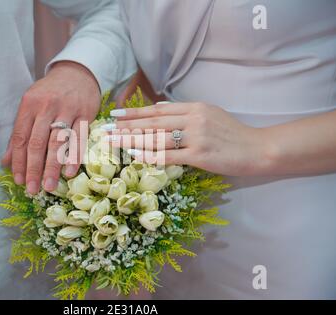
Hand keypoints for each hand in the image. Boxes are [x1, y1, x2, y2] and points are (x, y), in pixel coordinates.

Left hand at [2, 61, 100, 193]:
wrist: (76, 73)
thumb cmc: (50, 93)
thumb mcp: (30, 107)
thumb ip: (19, 133)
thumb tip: (5, 162)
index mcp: (29, 105)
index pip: (20, 138)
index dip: (18, 161)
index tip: (18, 180)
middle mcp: (47, 106)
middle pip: (38, 142)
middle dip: (34, 169)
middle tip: (32, 190)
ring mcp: (67, 109)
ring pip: (58, 143)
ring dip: (53, 167)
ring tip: (49, 186)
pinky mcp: (85, 113)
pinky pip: (79, 138)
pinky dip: (75, 157)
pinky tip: (70, 172)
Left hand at [105, 102, 271, 175]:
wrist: (257, 148)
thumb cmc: (232, 134)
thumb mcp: (209, 115)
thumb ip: (185, 114)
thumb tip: (159, 113)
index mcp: (194, 107)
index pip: (157, 109)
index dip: (134, 111)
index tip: (115, 114)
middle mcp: (193, 118)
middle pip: (153, 122)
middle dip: (127, 126)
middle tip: (106, 129)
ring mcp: (196, 137)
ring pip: (157, 138)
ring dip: (132, 140)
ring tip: (113, 142)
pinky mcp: (200, 156)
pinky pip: (169, 156)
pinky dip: (150, 155)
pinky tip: (134, 156)